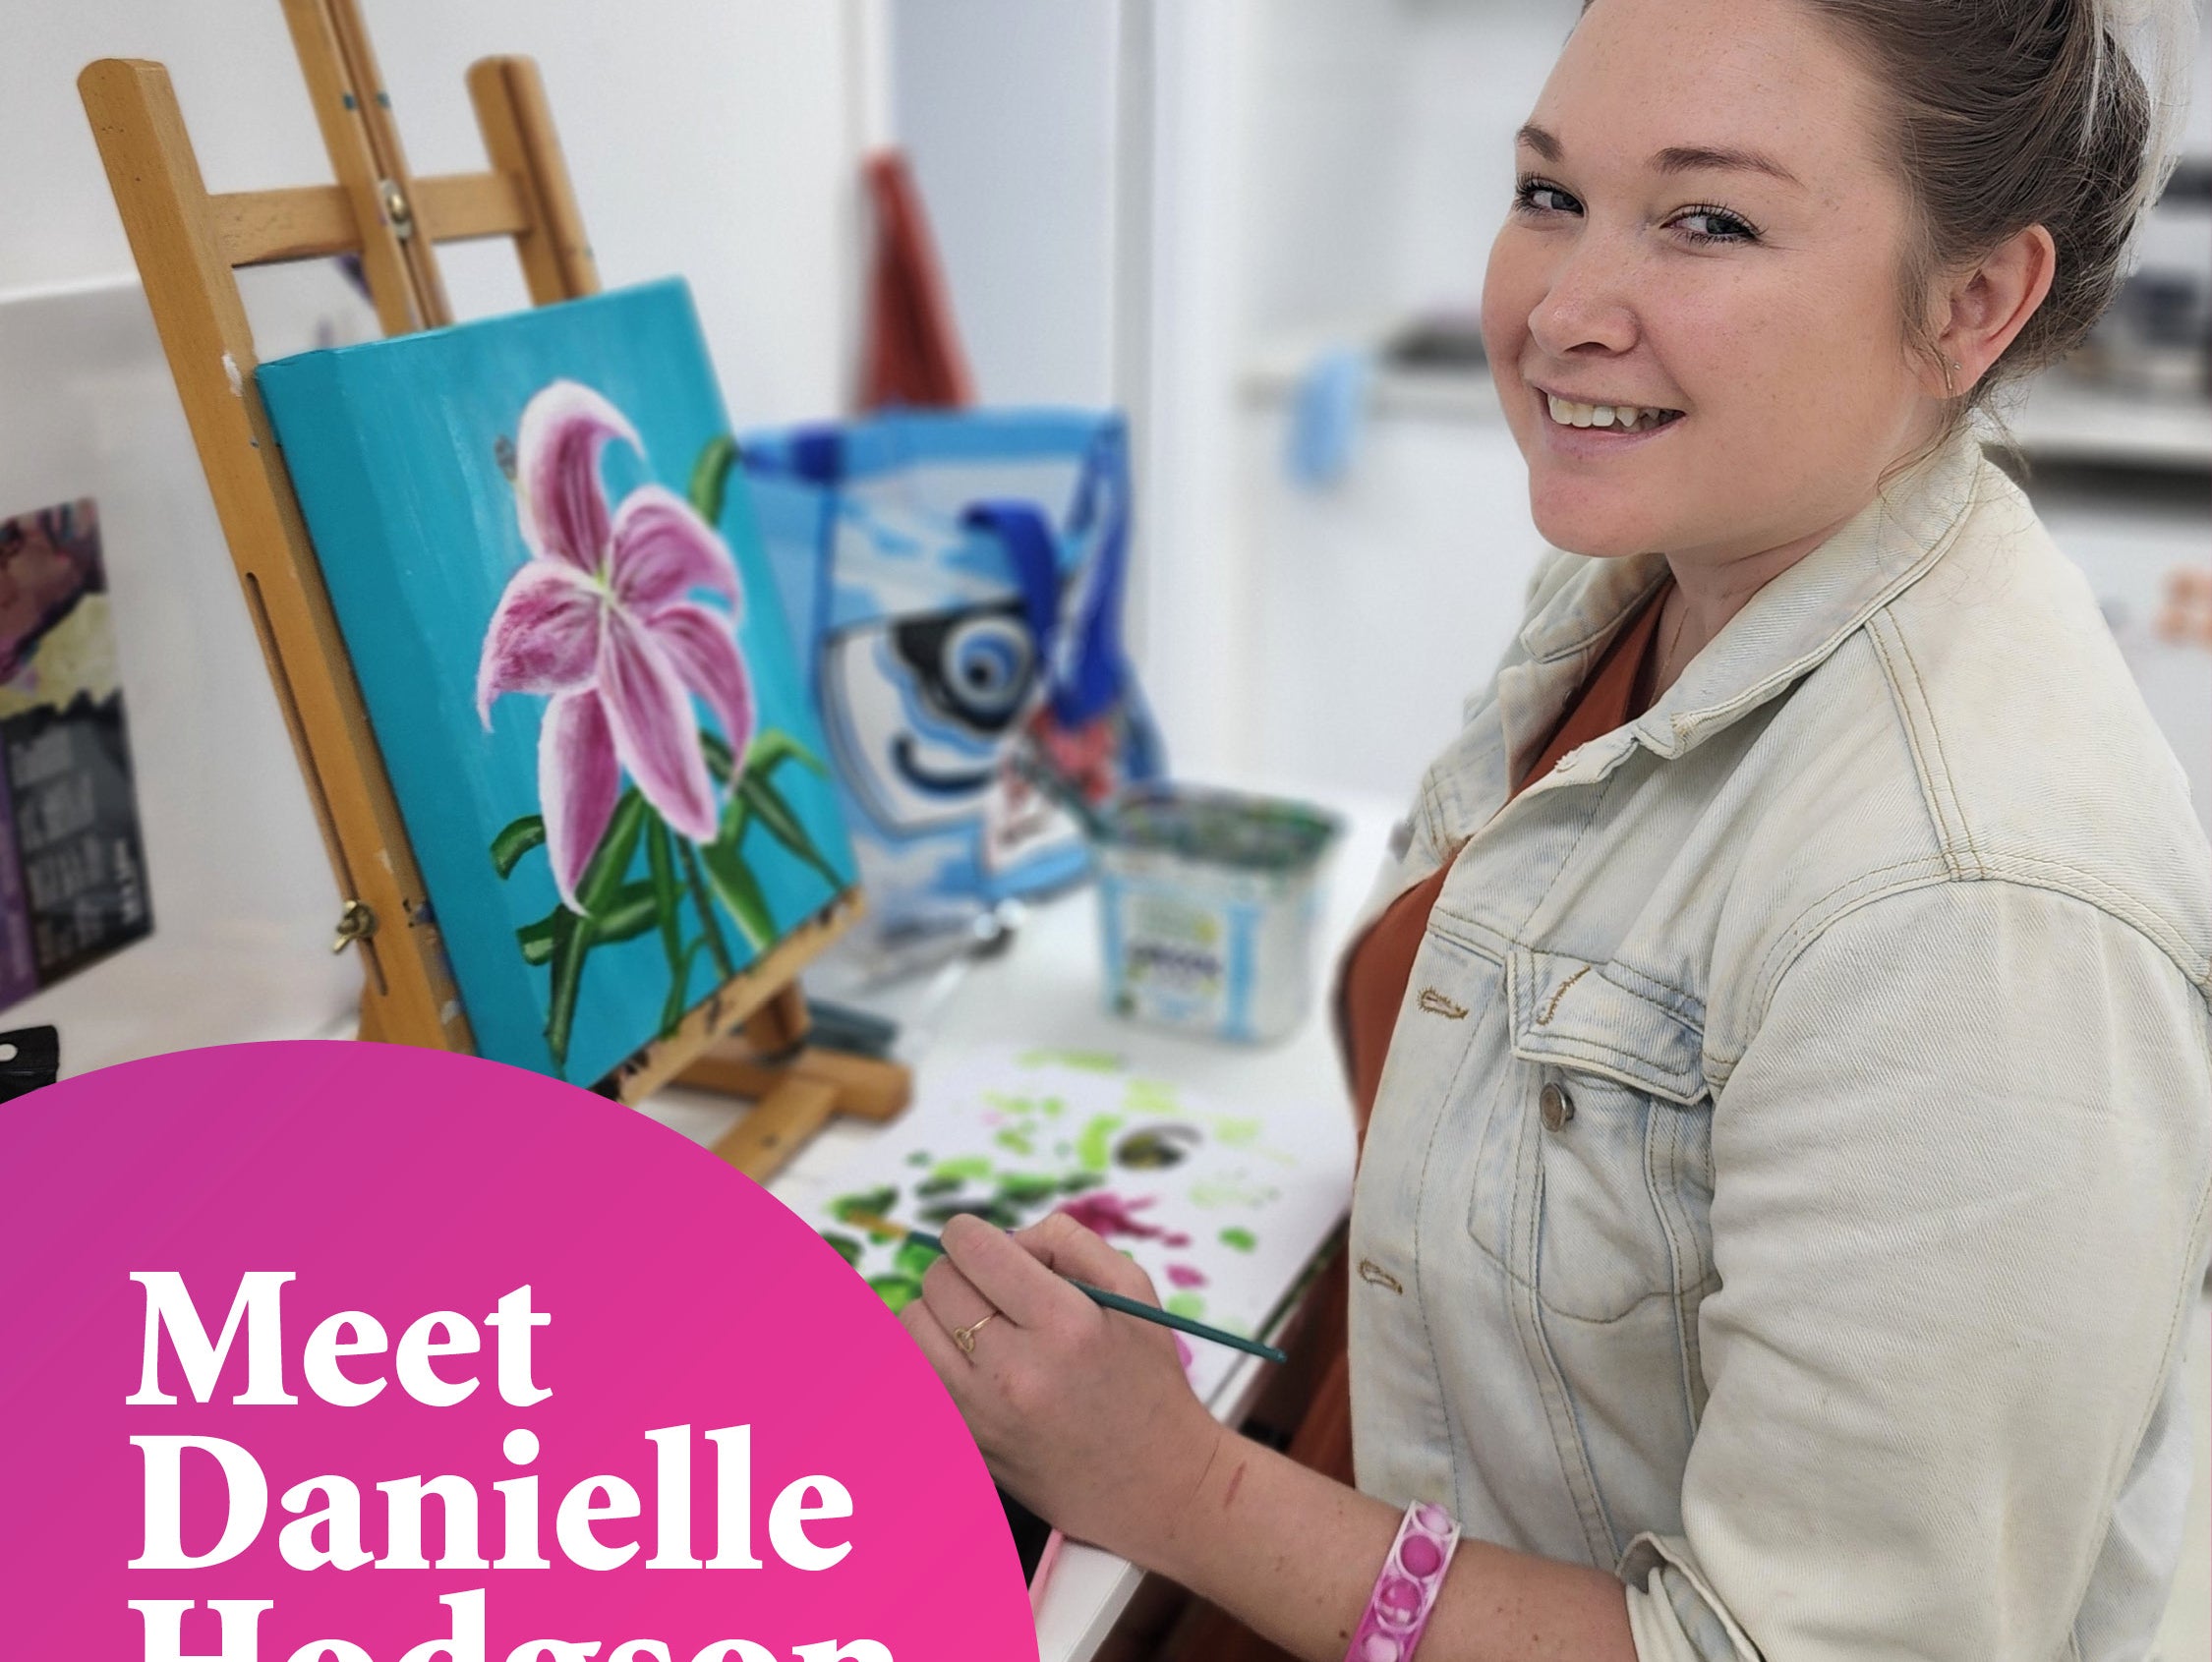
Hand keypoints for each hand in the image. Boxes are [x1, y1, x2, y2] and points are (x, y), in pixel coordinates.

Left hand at [899, 1210, 1227, 1564]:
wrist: (1153, 1486)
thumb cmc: (1147, 1381)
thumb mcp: (1134, 1292)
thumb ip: (1069, 1241)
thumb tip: (1007, 1237)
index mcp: (1065, 1324)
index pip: (973, 1250)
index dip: (968, 1234)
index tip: (981, 1244)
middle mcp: (1017, 1370)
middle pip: (937, 1284)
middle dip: (958, 1271)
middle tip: (990, 1287)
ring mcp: (983, 1414)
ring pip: (912, 1329)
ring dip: (937, 1313)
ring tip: (975, 1324)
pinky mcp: (966, 1444)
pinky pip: (916, 1377)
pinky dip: (933, 1357)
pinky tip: (968, 1362)